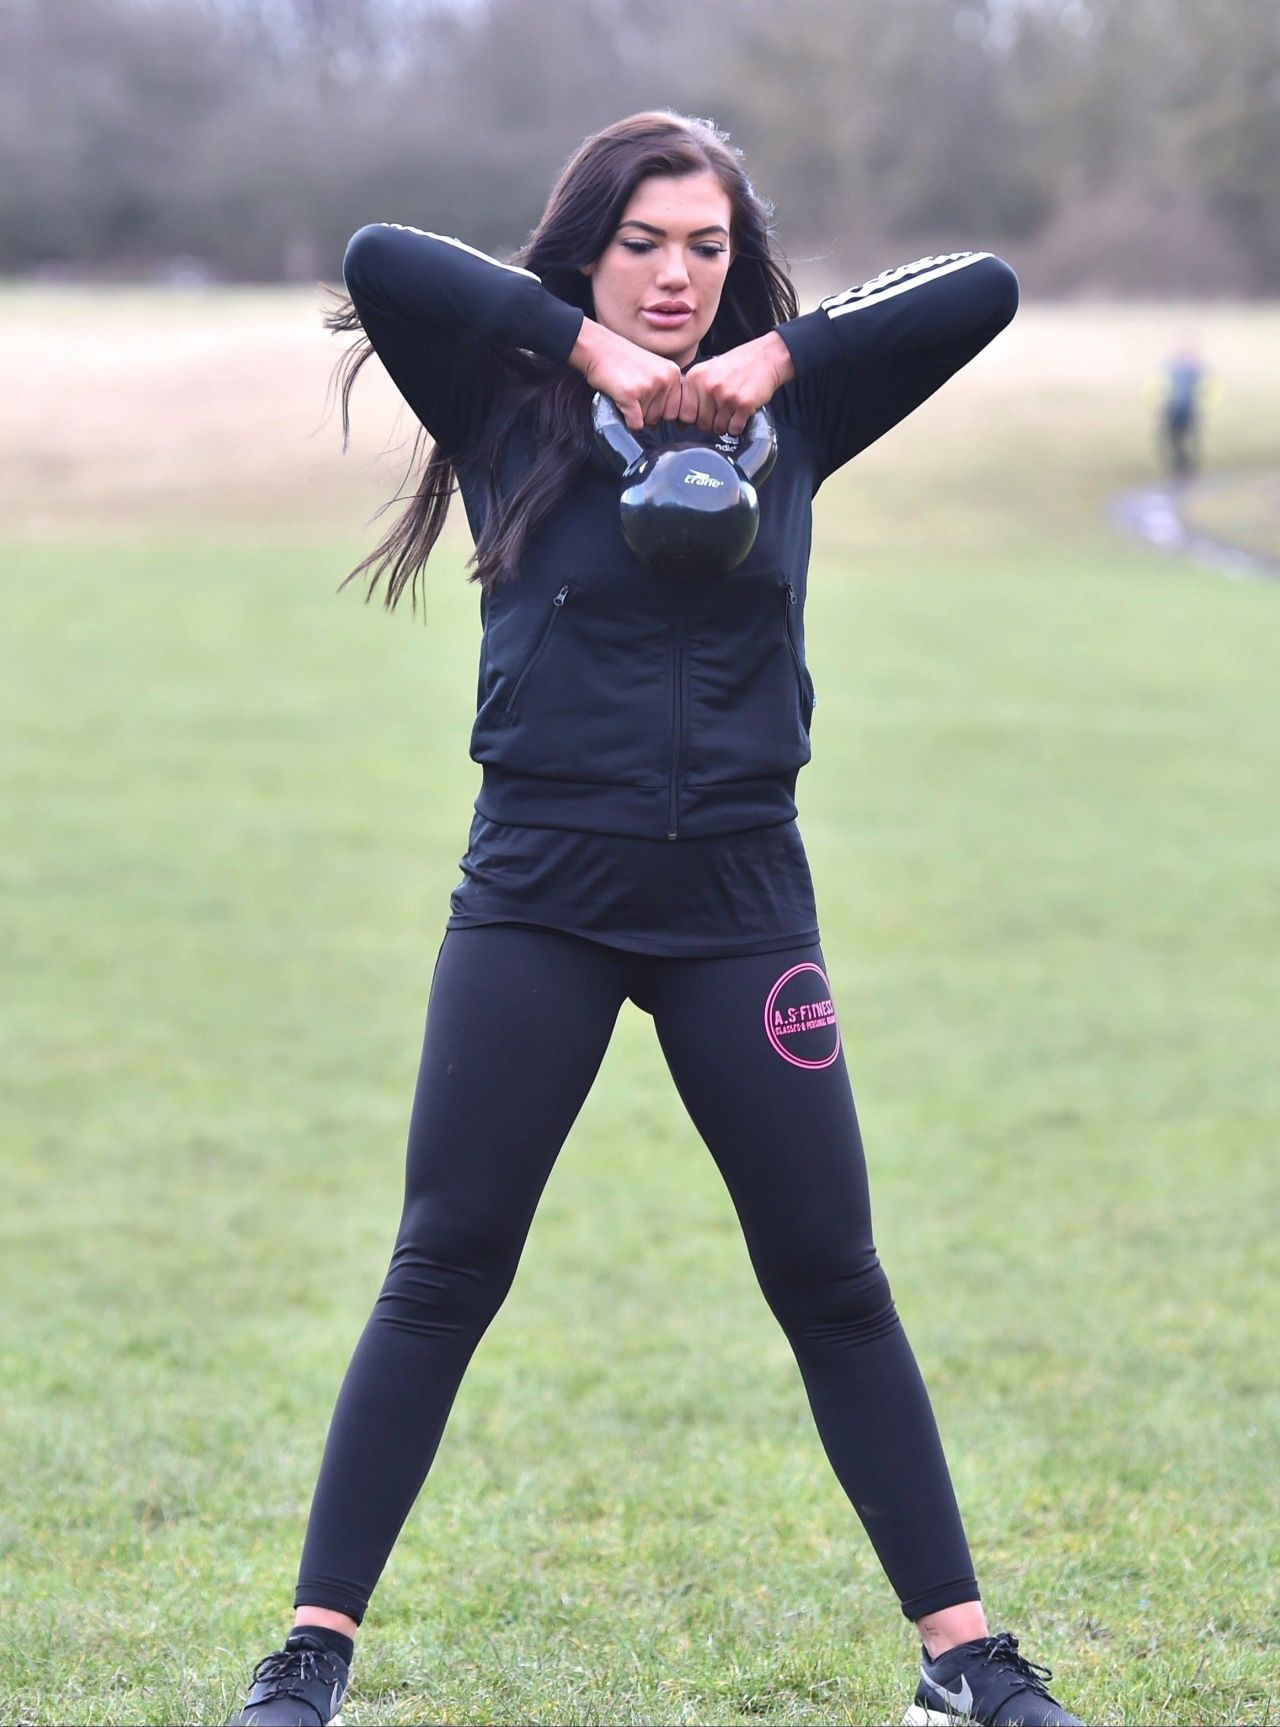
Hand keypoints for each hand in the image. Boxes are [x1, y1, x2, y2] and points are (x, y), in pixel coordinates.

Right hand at [568, 319, 682, 430]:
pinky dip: (626, 420)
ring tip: (625, 392)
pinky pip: (635, 424)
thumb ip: (666, 390)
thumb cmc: (622, 361)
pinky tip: (620, 401)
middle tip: (632, 393)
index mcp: (673, 373)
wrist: (598, 348)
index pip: (674, 411)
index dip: (658, 411)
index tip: (645, 397)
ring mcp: (649, 386)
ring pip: (647, 422)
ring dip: (634, 414)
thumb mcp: (654, 369)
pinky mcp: (631, 394)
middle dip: (646, 413)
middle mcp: (665, 379)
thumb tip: (669, 419)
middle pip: (661, 418)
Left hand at [675, 332, 795, 436]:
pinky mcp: (743, 404)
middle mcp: (709, 386)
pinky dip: (738, 426)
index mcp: (696, 377)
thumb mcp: (708, 372)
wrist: (766, 357)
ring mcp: (726, 395)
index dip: (694, 418)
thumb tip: (679, 424)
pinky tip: (741, 412)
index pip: (685, 414)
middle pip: (701, 424)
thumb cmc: (737, 366)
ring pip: (718, 428)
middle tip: (723, 408)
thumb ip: (692, 394)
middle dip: (712, 421)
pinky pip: (734, 429)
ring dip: (726, 424)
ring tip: (733, 408)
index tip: (703, 412)